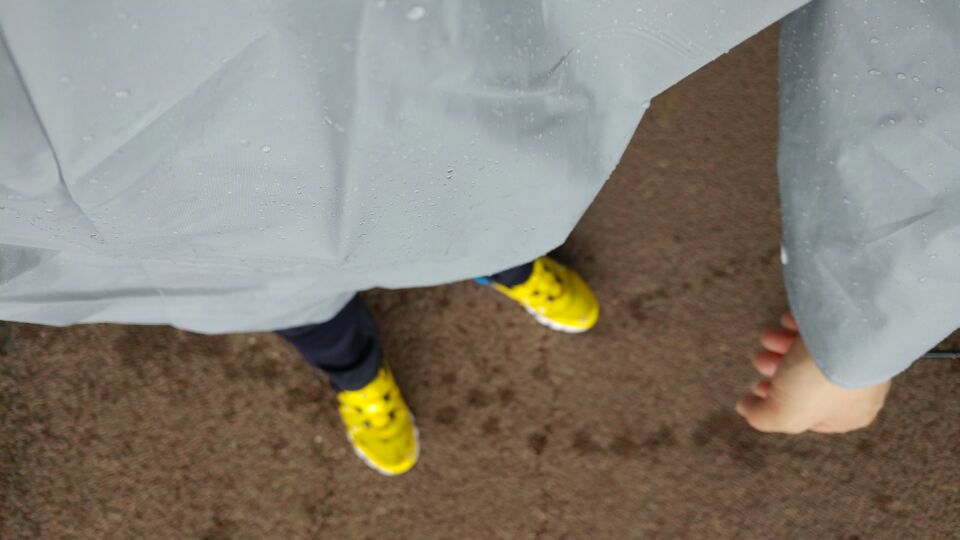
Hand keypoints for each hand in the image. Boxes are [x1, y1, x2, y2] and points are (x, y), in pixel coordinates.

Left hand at [736, 313, 891, 433]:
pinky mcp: (853, 326)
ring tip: (768, 337)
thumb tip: (747, 408)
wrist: (847, 334)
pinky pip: (821, 328)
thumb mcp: (783, 414)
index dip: (780, 403)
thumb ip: (763, 418)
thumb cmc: (818, 382)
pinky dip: (800, 326)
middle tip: (760, 359)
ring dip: (782, 345)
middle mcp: (859, 386)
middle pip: (806, 381)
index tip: (759, 387)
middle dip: (777, 369)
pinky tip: (789, 322)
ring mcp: (859, 354)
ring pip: (810, 353)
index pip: (810, 415)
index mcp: (851, 414)